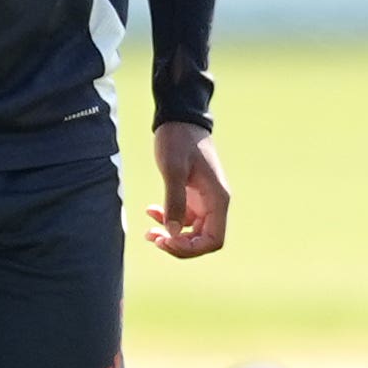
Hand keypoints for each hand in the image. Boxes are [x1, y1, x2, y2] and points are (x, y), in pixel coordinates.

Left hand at [148, 121, 230, 258]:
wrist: (180, 119)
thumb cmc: (179, 140)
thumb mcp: (173, 169)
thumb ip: (174, 201)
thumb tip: (173, 232)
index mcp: (218, 199)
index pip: (213, 240)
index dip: (191, 248)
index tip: (167, 240)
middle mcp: (215, 203)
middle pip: (203, 240)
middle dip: (178, 244)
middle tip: (154, 239)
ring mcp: (204, 200)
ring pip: (192, 231)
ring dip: (171, 235)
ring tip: (149, 233)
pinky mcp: (193, 195)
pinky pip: (184, 217)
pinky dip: (168, 219)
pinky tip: (150, 211)